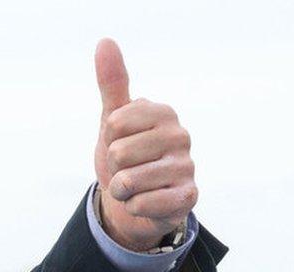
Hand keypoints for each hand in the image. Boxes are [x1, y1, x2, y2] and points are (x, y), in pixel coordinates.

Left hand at [92, 38, 197, 251]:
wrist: (134, 202)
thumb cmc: (126, 158)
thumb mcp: (113, 121)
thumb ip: (112, 83)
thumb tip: (105, 42)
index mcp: (163, 113)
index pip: (114, 124)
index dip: (108, 139)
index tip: (120, 143)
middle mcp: (181, 136)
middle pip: (119, 153)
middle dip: (114, 168)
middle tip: (128, 169)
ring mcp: (187, 167)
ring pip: (128, 181)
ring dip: (121, 191)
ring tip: (134, 188)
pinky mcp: (188, 198)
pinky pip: (142, 204)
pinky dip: (133, 207)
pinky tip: (145, 203)